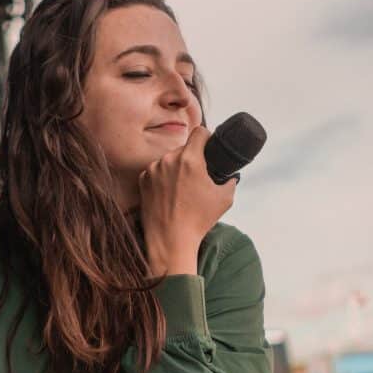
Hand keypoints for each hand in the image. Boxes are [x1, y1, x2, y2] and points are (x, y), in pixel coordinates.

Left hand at [140, 126, 236, 274]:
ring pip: (169, 159)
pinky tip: (169, 194)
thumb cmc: (198, 220)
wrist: (170, 240)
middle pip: (184, 148)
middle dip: (192, 158)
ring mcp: (152, 169)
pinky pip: (156, 170)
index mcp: (189, 160)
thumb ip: (229, 180)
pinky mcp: (143, 180)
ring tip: (182, 189)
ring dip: (176, 168)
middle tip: (197, 176)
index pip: (199, 132)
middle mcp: (168, 160)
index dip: (207, 138)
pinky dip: (163, 178)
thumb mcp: (225, 198)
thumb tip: (229, 175)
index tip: (209, 146)